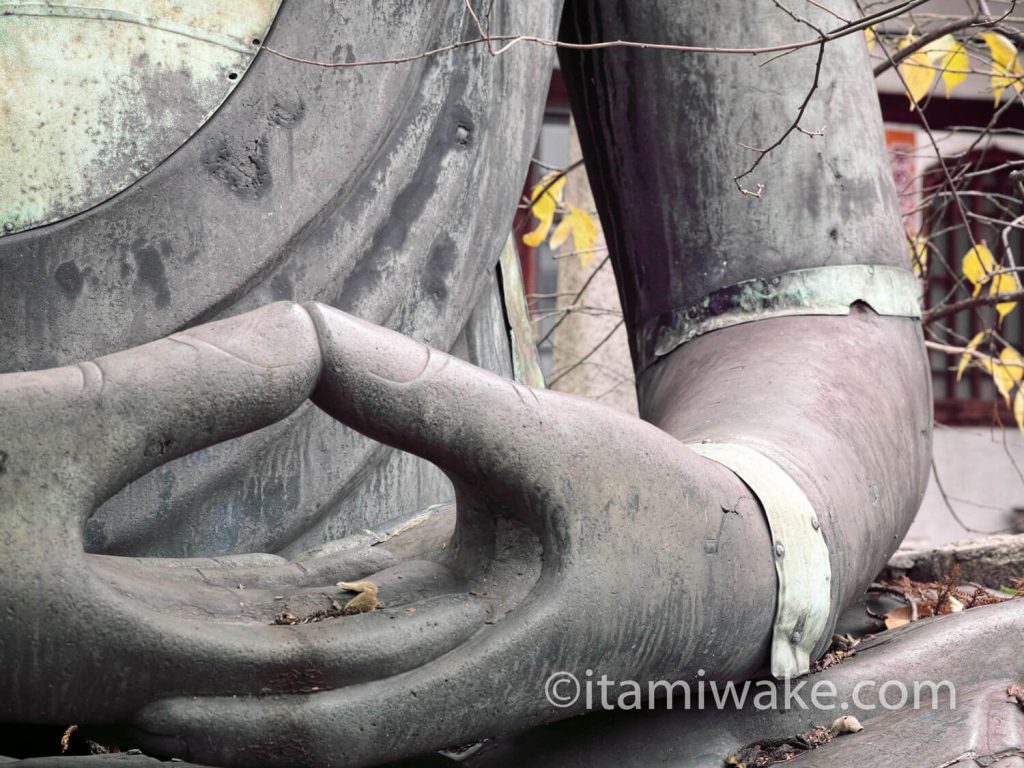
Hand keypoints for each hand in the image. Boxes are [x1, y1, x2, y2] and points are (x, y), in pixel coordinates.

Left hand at [132, 304, 928, 766]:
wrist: (720, 560)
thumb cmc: (648, 506)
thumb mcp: (543, 439)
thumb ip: (425, 397)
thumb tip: (308, 335)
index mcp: (485, 664)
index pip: (339, 721)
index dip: (238, 720)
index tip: (143, 698)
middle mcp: (454, 683)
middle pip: (312, 708)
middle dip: (212, 696)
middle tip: (103, 672)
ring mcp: (449, 660)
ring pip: (328, 673)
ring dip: (241, 663)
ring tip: (146, 633)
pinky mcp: (451, 626)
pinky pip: (359, 633)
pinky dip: (294, 621)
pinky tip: (231, 599)